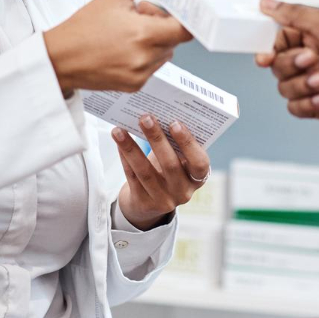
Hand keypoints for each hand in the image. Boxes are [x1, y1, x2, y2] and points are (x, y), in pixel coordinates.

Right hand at [46, 0, 193, 93]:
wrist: (59, 59)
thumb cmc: (83, 27)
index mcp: (144, 34)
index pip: (185, 30)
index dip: (183, 18)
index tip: (177, 10)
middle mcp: (145, 58)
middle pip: (174, 40)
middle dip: (161, 25)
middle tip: (138, 14)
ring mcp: (141, 75)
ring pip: (164, 54)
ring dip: (154, 41)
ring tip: (128, 32)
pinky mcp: (134, 86)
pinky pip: (151, 67)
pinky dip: (144, 56)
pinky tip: (122, 48)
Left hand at [111, 115, 210, 229]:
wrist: (150, 202)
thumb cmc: (167, 171)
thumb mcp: (178, 162)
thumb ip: (176, 145)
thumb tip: (158, 114)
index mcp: (198, 178)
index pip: (200, 162)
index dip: (188, 143)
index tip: (175, 123)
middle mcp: (183, 192)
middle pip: (170, 165)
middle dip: (157, 139)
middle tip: (145, 118)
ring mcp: (163, 200)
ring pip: (145, 172)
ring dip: (131, 148)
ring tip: (120, 129)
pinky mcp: (143, 203)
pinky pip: (132, 177)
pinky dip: (125, 157)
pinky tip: (118, 142)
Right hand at [255, 0, 318, 144]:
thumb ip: (295, 14)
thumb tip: (267, 2)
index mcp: (315, 34)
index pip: (279, 39)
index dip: (270, 48)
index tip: (266, 56)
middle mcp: (313, 57)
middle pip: (278, 64)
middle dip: (293, 66)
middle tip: (314, 61)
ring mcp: (315, 82)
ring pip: (284, 87)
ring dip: (304, 85)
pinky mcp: (318, 105)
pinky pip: (295, 107)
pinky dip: (308, 103)